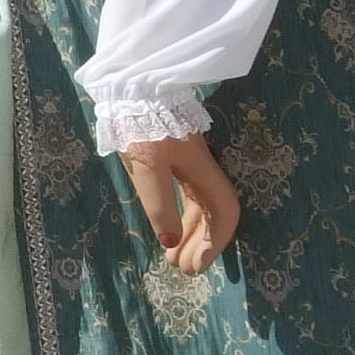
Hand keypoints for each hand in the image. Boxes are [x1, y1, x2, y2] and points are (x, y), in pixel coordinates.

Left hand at [119, 133, 241, 274]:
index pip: (224, 211)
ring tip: (171, 257)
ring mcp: (188, 163)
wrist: (130, 85)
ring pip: (197, 205)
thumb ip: (159, 204)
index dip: (216, 241)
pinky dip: (178, 216)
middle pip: (211, 213)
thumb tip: (169, 241)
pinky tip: (166, 228)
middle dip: (200, 244)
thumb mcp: (147, 167)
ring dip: (187, 233)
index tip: (198, 265)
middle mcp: (201, 168)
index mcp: (202, 169)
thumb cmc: (141, 124)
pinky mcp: (173, 158)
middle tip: (181, 269)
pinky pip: (185, 194)